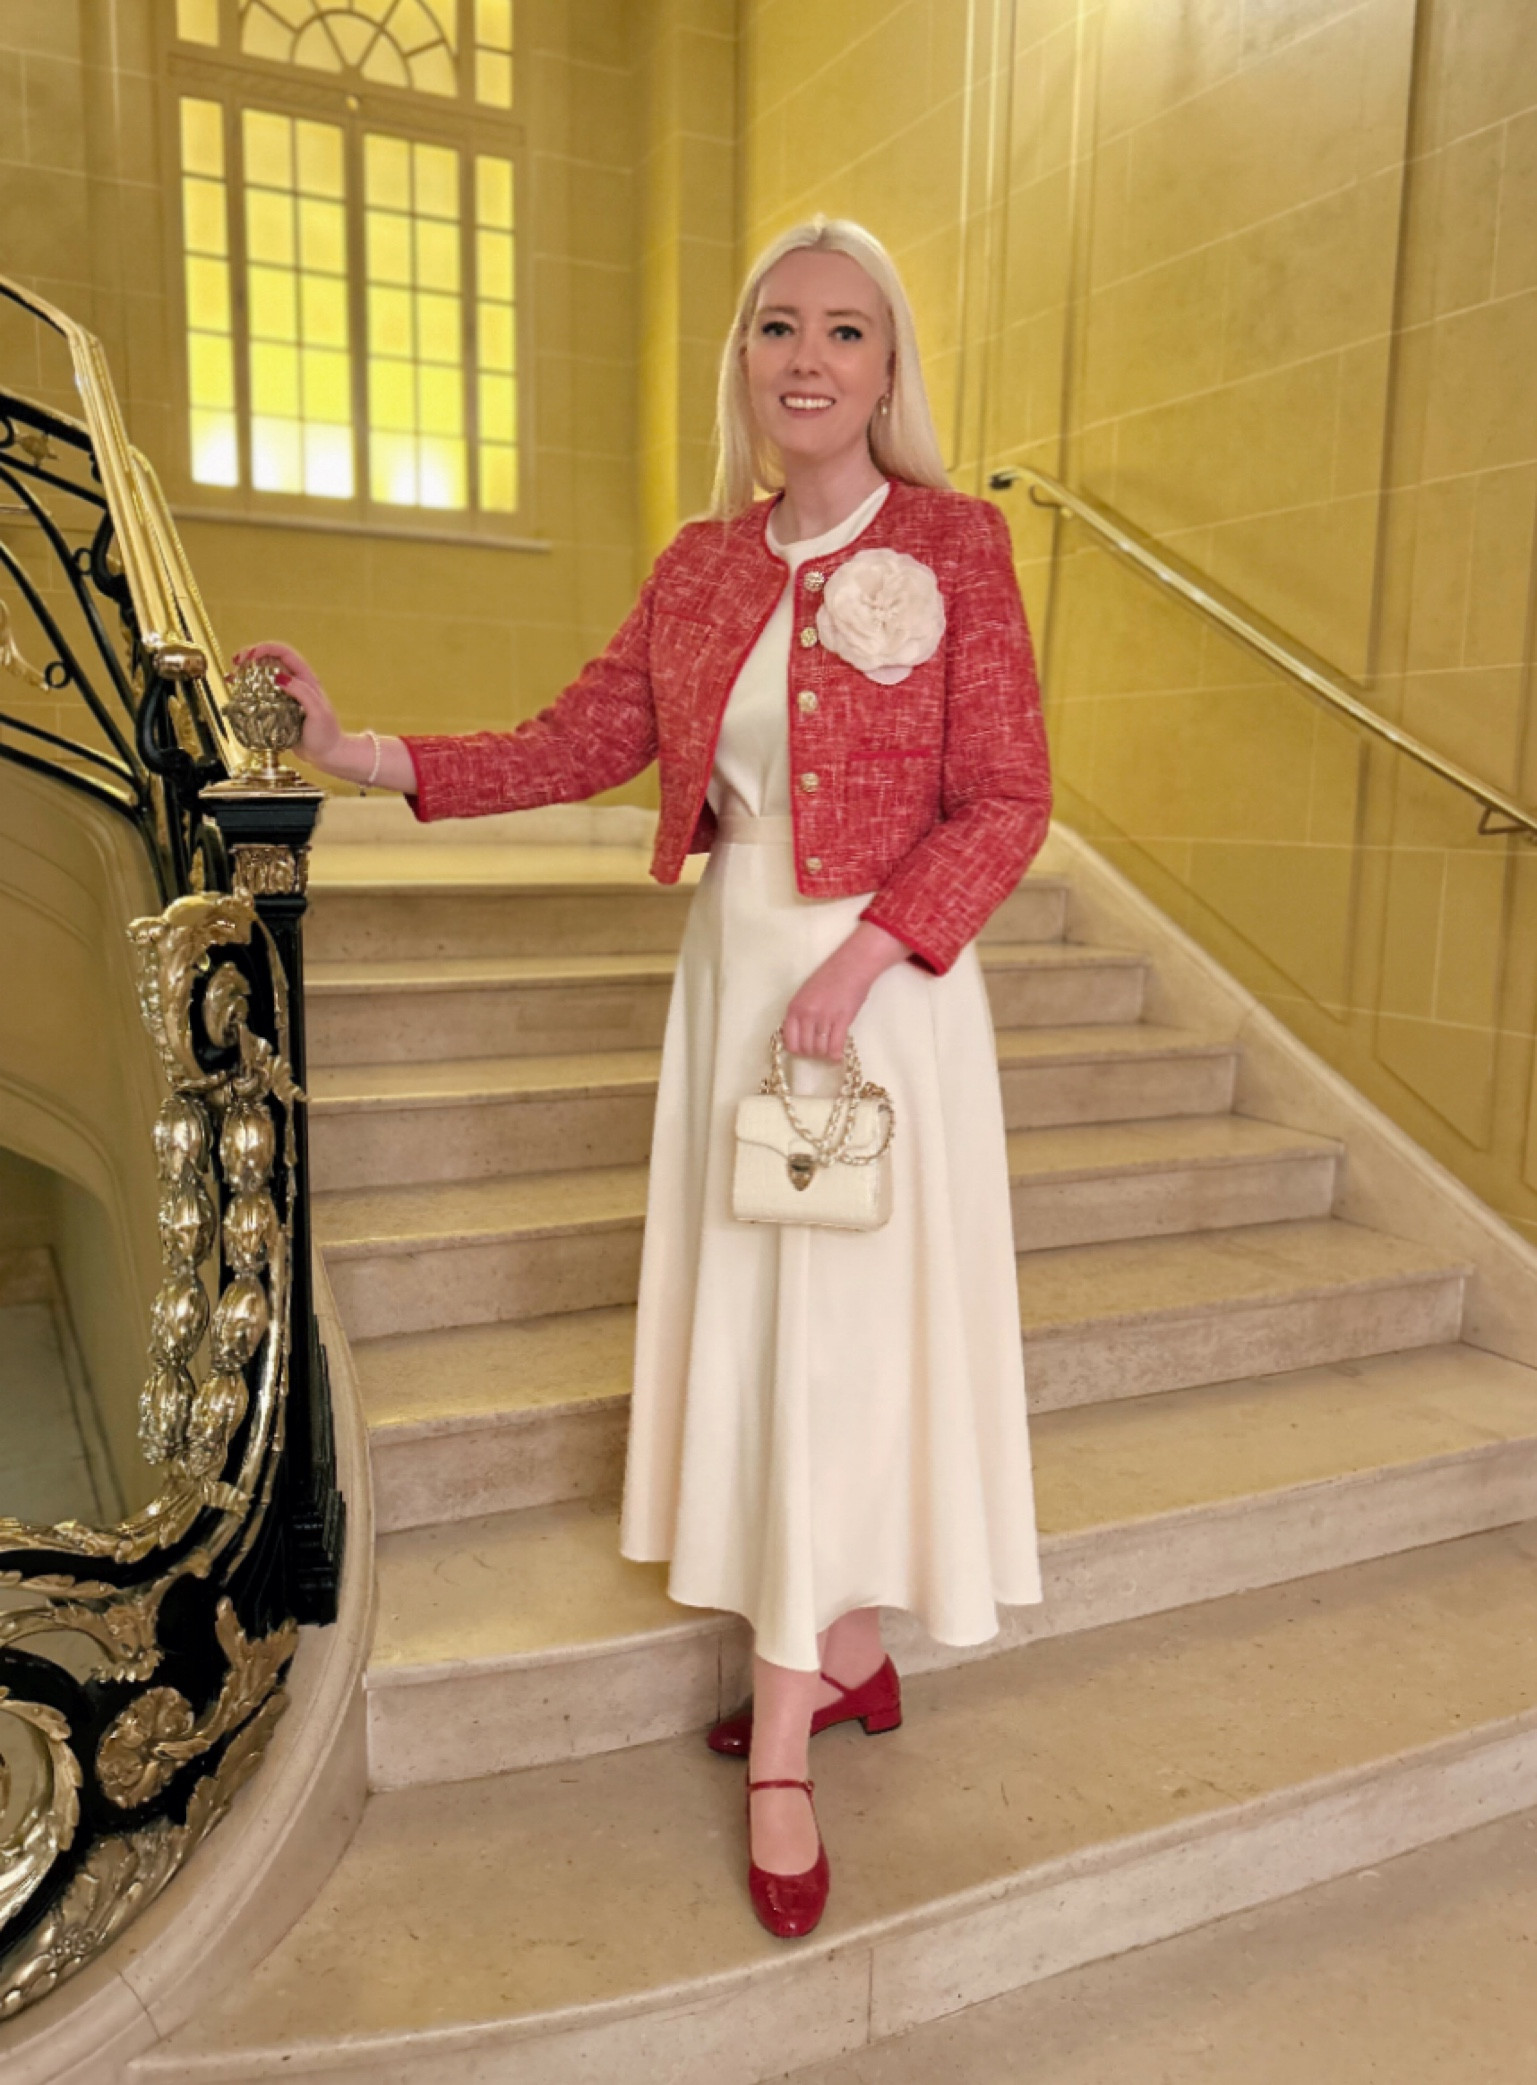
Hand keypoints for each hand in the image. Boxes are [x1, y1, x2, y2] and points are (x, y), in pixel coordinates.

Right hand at [230, 640, 343, 768]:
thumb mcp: (317, 712)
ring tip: (232, 676)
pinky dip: (248, 691)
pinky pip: (260, 695)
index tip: (250, 656)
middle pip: (270, 660)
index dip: (265, 648)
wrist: (327, 755)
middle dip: (251, 656)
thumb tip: (279, 677)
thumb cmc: (326, 735)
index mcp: (306, 678)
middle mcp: (294, 683)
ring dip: (246, 673)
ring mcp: (285, 696)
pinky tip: (236, 693)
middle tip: (236, 662)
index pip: (284, 653)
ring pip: (263, 677)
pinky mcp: (277, 709)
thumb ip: (301, 692)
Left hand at [782, 921, 909, 1060]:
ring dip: (825, 1053)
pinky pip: (835, 1047)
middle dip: (813, 1052)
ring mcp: (824, 1018)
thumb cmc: (829, 977)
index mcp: (794, 1007)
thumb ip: (800, 1013)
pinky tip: (837, 1054)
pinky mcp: (841, 1020)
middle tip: (820, 1047)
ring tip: (829, 1047)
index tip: (804, 1049)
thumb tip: (799, 1035)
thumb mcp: (806, 994)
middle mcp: (807, 1014)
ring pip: (820, 1049)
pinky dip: (836, 1054)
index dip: (796, 1049)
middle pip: (805, 1048)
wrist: (852, 965)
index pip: (789, 1041)